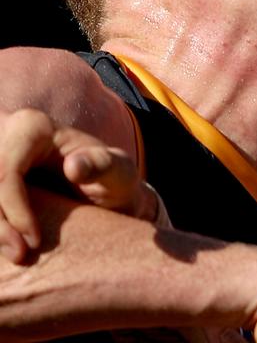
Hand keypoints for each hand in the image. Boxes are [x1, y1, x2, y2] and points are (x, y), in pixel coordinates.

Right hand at [0, 107, 152, 262]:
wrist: (104, 191)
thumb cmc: (114, 178)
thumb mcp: (119, 171)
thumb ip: (104, 165)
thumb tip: (74, 167)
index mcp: (33, 127)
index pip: (7, 169)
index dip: (14, 207)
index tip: (33, 240)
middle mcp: (5, 136)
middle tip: (21, 255)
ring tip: (17, 255)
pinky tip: (9, 246)